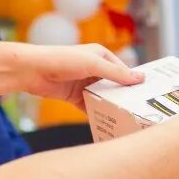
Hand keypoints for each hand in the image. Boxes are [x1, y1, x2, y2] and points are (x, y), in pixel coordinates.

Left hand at [17, 43, 142, 108]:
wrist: (32, 71)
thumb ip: (116, 73)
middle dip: (123, 97)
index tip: (146, 96)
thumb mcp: (93, 64)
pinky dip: (97, 113)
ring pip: (103, 97)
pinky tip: (105, 123)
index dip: (133, 82)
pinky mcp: (74, 96)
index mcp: (101, 55)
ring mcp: (84, 83)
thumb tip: (139, 78)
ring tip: (124, 120)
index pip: (123, 70)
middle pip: (114, 85)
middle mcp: (94, 68)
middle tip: (137, 111)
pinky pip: (90, 106)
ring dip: (110, 106)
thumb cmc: (61, 60)